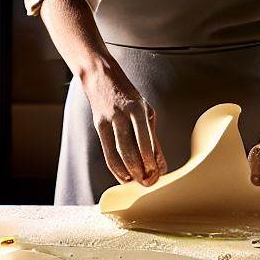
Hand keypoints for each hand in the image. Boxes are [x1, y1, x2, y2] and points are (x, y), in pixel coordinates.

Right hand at [83, 58, 166, 185]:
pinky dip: (116, 168)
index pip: (145, 139)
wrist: (101, 77)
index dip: (150, 159)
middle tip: (149, 182)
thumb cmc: (128, 96)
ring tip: (137, 182)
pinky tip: (124, 176)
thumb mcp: (146, 111)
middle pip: (130, 149)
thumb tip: (161, 164)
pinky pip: (107, 152)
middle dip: (140, 170)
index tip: (157, 173)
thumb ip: (153, 138)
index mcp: (137, 108)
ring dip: (128, 171)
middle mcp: (122, 114)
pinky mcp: (98, 126)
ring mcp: (108, 120)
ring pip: (117, 153)